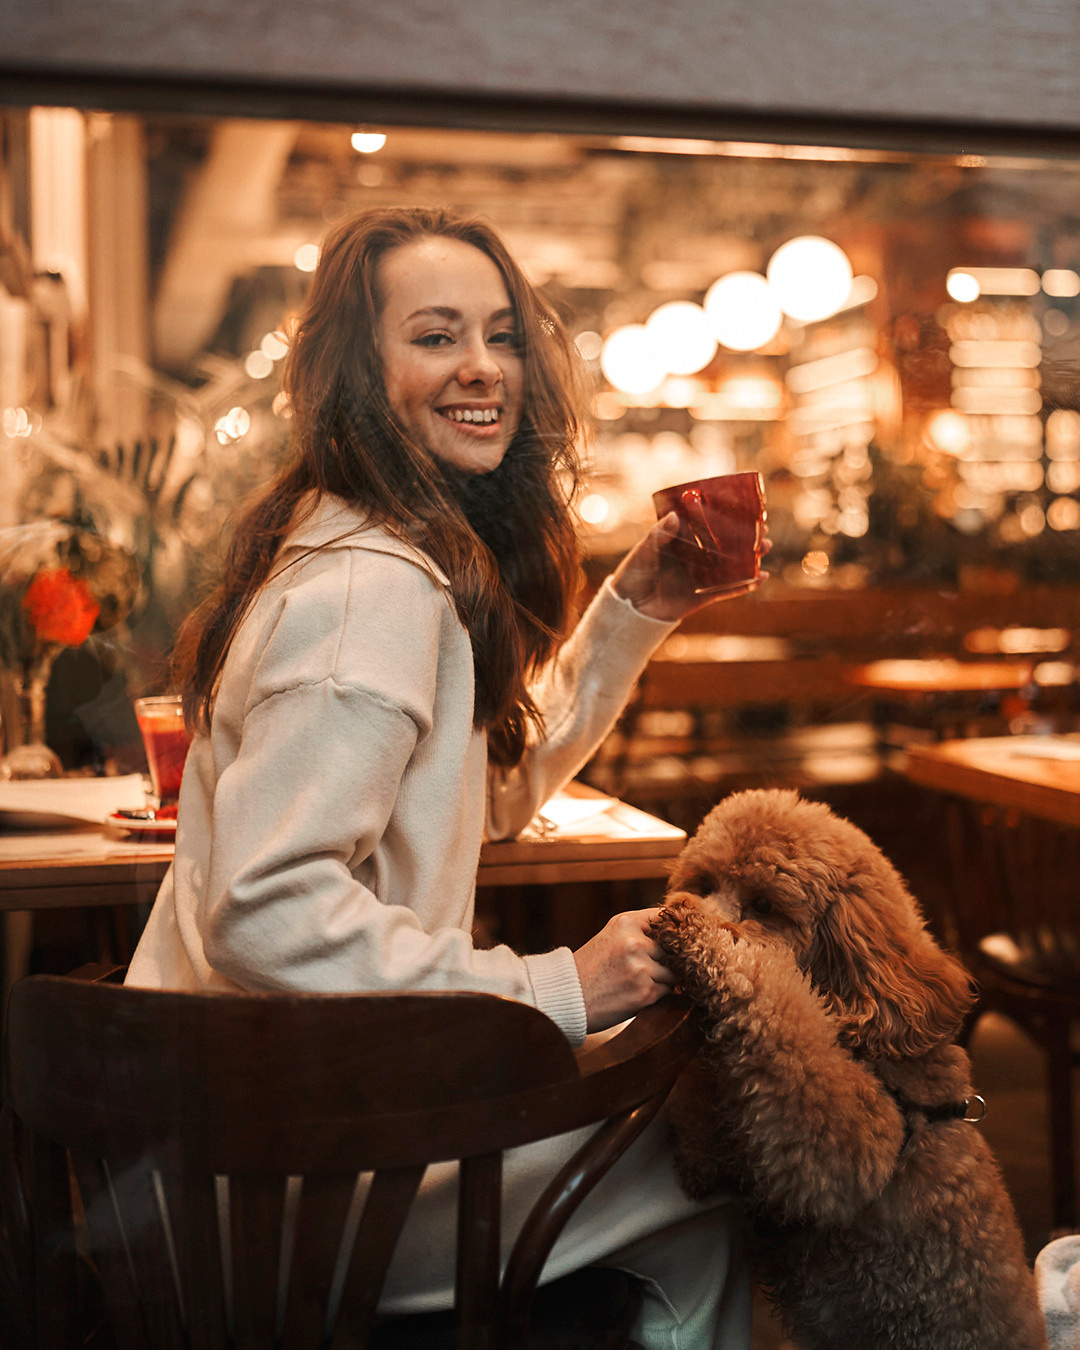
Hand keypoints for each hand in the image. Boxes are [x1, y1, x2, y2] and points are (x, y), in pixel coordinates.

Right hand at [573, 907, 675, 1032]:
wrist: (568, 997)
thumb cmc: (590, 967)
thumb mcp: (610, 936)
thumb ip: (639, 931)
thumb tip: (679, 933)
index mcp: (626, 923)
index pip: (665, 918)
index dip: (670, 930)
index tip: (670, 939)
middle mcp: (635, 942)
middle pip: (673, 947)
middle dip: (666, 958)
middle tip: (650, 966)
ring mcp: (641, 968)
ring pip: (673, 971)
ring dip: (663, 978)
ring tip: (639, 981)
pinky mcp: (645, 993)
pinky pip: (668, 990)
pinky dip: (658, 993)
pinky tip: (637, 992)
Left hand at [611, 513, 768, 621]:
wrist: (629, 608)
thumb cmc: (632, 574)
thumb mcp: (643, 551)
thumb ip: (659, 535)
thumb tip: (677, 517)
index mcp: (682, 540)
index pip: (707, 525)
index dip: (726, 517)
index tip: (745, 508)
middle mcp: (695, 556)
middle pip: (725, 544)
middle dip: (746, 536)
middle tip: (762, 527)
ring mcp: (701, 576)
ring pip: (731, 565)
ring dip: (750, 557)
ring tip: (765, 547)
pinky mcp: (703, 596)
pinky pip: (728, 590)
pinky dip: (745, 585)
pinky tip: (762, 577)